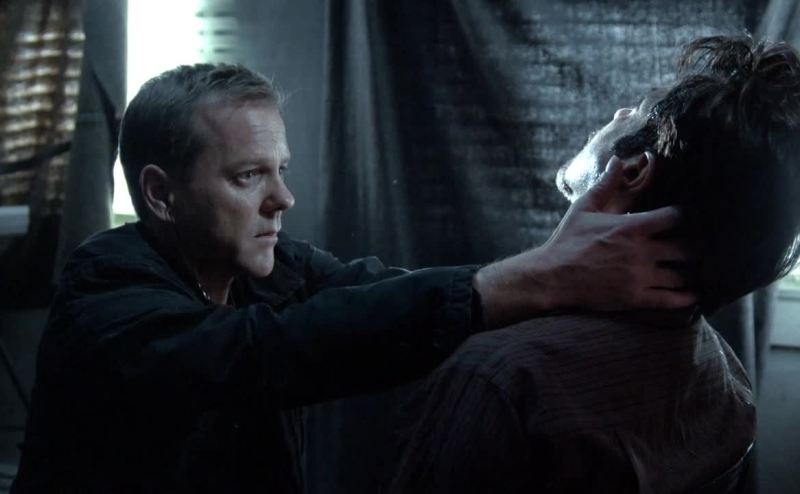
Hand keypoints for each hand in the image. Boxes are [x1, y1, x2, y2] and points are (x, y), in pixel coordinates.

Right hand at [474, 158, 695, 327]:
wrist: (552, 276)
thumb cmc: (567, 241)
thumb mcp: (584, 209)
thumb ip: (605, 185)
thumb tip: (616, 160)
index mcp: (631, 227)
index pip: (675, 217)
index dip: (686, 216)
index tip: (688, 217)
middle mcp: (640, 252)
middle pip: (687, 247)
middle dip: (696, 246)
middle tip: (702, 245)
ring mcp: (639, 277)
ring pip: (682, 275)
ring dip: (693, 272)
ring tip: (699, 270)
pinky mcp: (634, 298)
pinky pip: (670, 300)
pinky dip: (686, 298)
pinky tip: (694, 295)